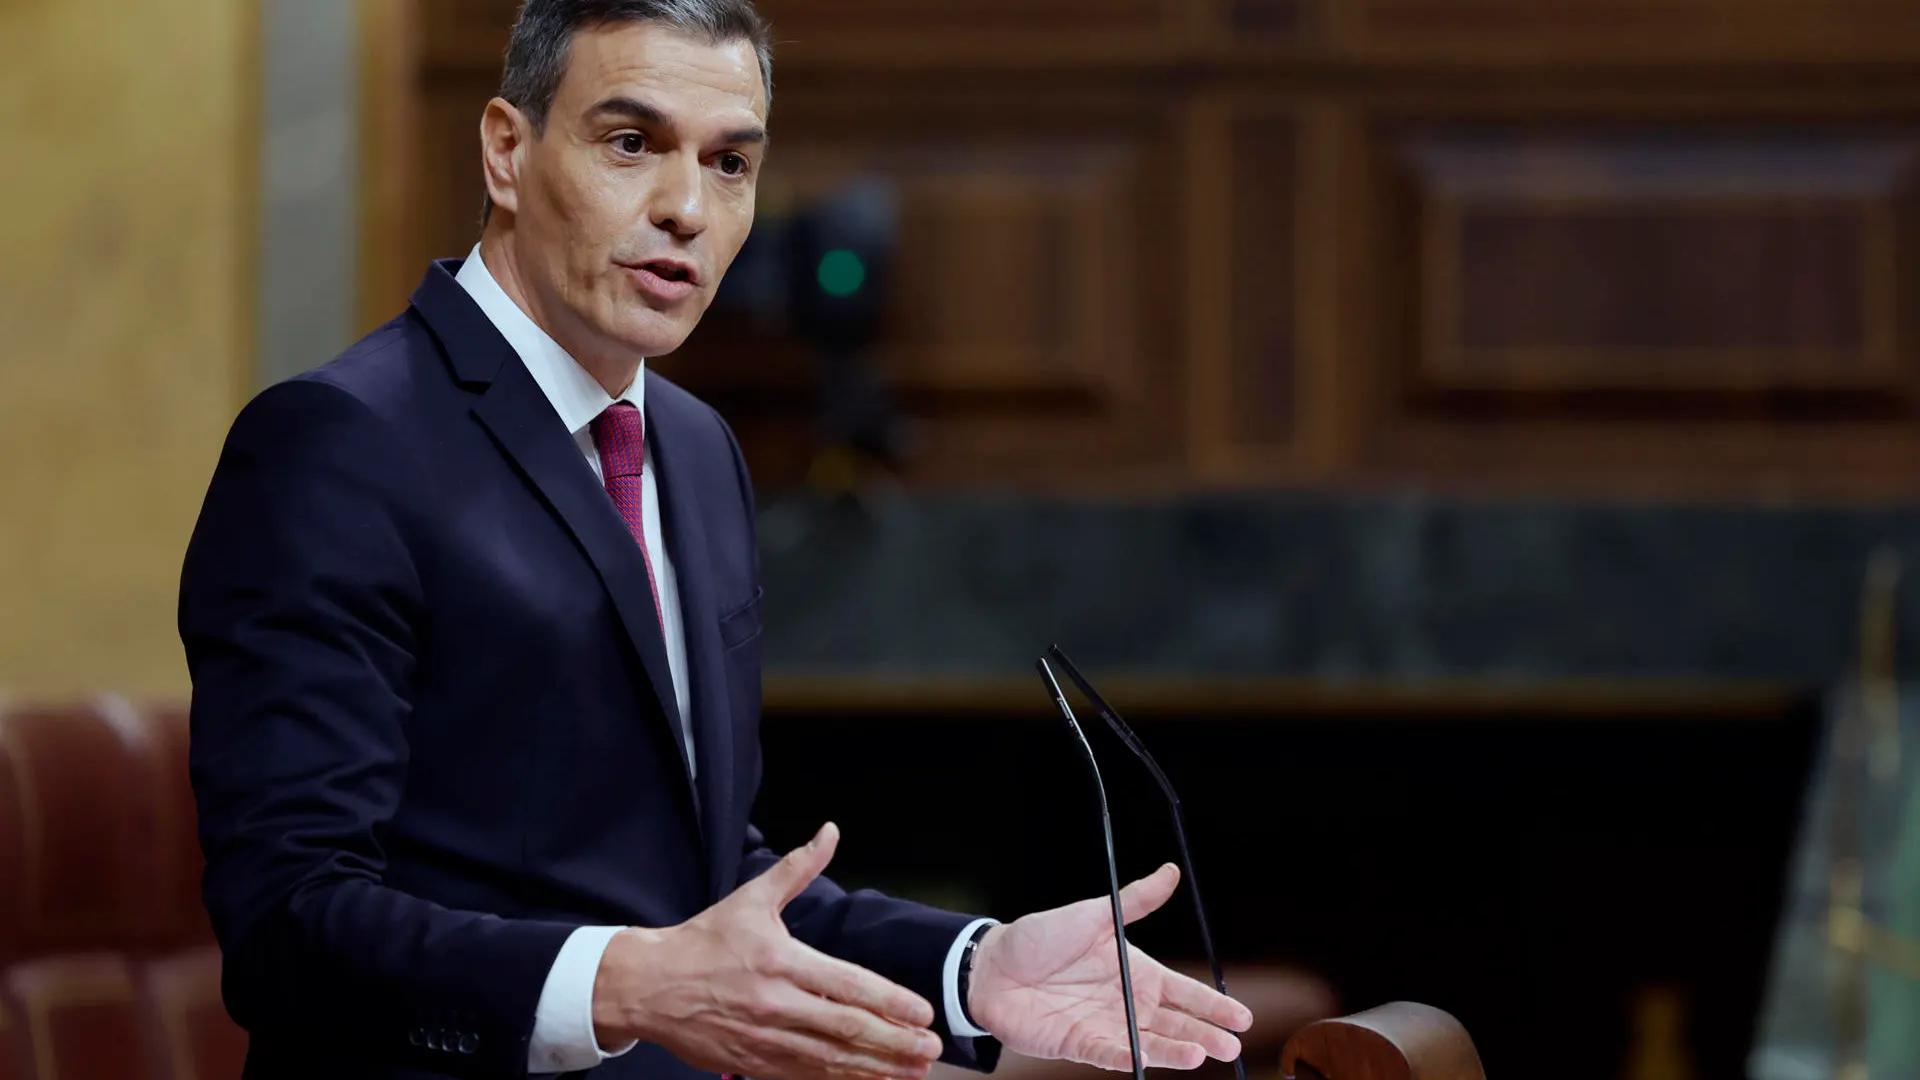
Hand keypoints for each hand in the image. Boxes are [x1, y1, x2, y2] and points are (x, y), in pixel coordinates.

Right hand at [592, 822, 944, 1079]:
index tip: (922, 1013)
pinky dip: (838, 1079)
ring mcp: (764, 1039)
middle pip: (846, 1028)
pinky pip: (804, 1075)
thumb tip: (829, 833)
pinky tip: (868, 1079)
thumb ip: (797, 869)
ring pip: (829, 1059)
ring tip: (912, 1070)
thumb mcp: (751, 899)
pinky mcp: (752, 1063)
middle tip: (930, 1050)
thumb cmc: (702, 941)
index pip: (846, 985)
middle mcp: (775, 1004)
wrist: (647, 986)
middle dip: (894, 1042)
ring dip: (875, 1066)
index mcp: (779, 961)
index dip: (889, 1002)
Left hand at [965, 864, 1253, 1071]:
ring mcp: (1106, 1025)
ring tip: (1203, 1054)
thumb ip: (1137, 900)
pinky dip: (1130, 1057)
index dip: (1212, 1005)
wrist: (992, 965)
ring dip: (1177, 1050)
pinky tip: (1150, 1059)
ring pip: (1150, 1043)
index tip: (1242, 1018)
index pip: (1183, 991)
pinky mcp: (1079, 1044)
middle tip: (1233, 1047)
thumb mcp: (1094, 914)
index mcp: (1136, 971)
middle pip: (1175, 1023)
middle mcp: (1126, 1002)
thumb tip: (1172, 871)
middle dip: (1206, 1034)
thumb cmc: (1040, 936)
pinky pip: (1110, 1054)